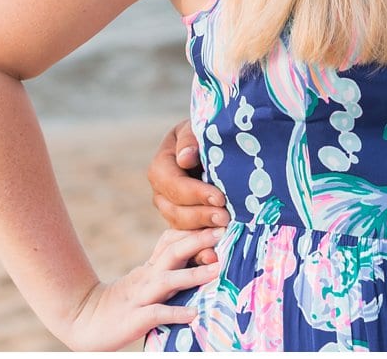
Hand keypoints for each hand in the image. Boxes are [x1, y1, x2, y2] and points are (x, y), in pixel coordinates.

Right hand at [59, 227, 224, 350]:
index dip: (192, 230)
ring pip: (168, 280)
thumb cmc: (120, 303)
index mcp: (148, 268)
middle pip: (172, 253)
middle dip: (198, 241)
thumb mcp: (142, 280)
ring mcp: (140, 297)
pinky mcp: (135, 319)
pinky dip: (176, 313)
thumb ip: (163, 267)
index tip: (216, 220)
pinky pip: (157, 313)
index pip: (170, 240)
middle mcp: (146, 278)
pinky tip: (194, 314)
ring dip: (193, 274)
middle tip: (222, 231)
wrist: (84, 320)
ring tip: (217, 270)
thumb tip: (191, 252)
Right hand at [147, 121, 229, 261]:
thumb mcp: (197, 129)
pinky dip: (199, 252)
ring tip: (225, 232)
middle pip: (175, 211)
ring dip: (202, 233)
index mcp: (161, 168)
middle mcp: (161, 193)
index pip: (173, 185)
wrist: (215, 151)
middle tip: (225, 218)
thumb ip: (190, 141)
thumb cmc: (207, 136)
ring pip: (180, 229)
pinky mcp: (185, 226)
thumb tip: (185, 159)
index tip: (220, 197)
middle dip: (201, 216)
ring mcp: (172, 212)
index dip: (195, 193)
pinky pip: (187, 243)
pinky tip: (214, 256)